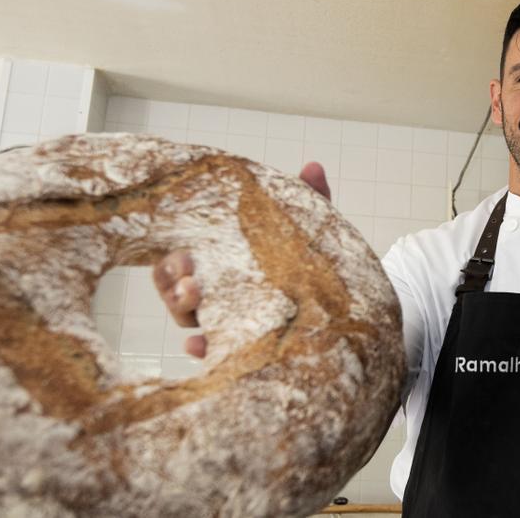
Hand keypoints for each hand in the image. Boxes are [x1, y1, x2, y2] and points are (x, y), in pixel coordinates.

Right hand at [153, 162, 331, 357]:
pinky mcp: (239, 350)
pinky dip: (202, 349)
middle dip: (173, 285)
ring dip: (182, 309)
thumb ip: (310, 201)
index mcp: (223, 263)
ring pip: (187, 320)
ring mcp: (226, 324)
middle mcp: (217, 296)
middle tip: (189, 278)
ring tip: (193, 297)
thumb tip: (313, 166)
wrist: (347, 306)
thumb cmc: (314, 262)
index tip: (183, 255)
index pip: (183, 264)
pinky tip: (198, 345)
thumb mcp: (309, 232)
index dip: (174, 262)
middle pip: (177, 292)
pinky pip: (213, 353)